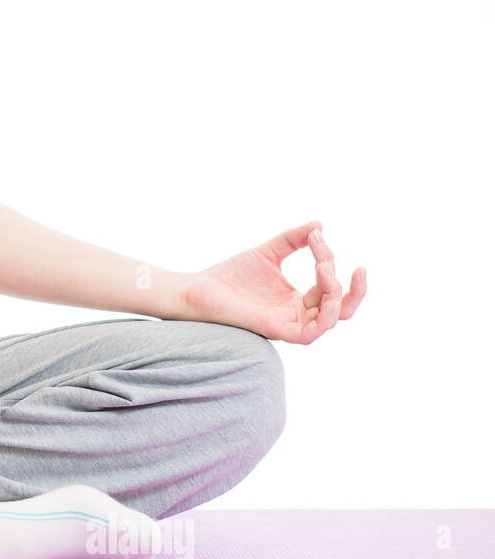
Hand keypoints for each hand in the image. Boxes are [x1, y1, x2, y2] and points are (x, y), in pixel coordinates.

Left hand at [179, 220, 366, 344]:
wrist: (198, 288)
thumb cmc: (230, 275)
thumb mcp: (268, 252)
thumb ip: (293, 239)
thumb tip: (319, 225)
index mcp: (297, 300)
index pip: (329, 286)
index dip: (328, 259)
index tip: (315, 236)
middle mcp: (296, 314)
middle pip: (342, 309)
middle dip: (355, 289)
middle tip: (358, 268)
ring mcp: (287, 324)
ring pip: (331, 320)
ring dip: (337, 295)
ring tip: (324, 268)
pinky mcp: (275, 329)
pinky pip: (310, 334)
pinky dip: (326, 317)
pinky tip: (328, 296)